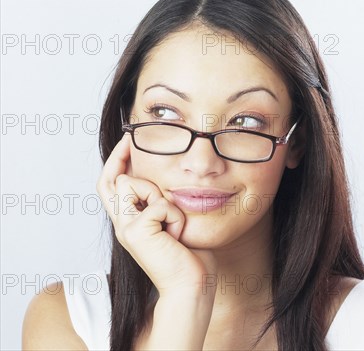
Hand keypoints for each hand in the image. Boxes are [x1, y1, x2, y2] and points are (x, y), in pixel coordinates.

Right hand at [96, 133, 216, 297]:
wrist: (191, 284)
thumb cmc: (189, 256)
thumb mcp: (174, 221)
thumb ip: (163, 203)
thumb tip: (168, 179)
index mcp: (129, 222)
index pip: (111, 186)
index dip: (116, 162)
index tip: (128, 141)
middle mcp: (121, 225)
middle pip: (112, 179)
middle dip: (124, 159)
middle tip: (131, 141)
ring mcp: (125, 228)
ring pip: (135, 183)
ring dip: (161, 195)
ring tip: (172, 222)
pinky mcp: (135, 231)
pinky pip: (159, 203)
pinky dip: (174, 215)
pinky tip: (177, 235)